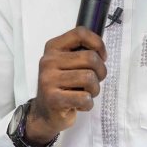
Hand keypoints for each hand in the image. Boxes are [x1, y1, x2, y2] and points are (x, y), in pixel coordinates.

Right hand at [28, 27, 107, 143]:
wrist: (44, 113)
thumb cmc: (63, 85)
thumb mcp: (67, 63)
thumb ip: (81, 52)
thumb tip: (101, 50)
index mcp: (53, 48)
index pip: (80, 33)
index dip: (98, 44)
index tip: (102, 57)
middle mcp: (48, 61)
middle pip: (90, 58)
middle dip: (101, 72)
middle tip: (94, 81)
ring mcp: (49, 80)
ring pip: (89, 78)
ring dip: (94, 90)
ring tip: (86, 93)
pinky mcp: (53, 99)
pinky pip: (85, 98)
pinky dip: (88, 104)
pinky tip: (79, 104)